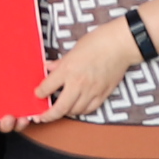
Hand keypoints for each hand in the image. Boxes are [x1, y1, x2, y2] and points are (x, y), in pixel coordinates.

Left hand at [23, 21, 139, 125]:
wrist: (120, 44)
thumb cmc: (98, 42)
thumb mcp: (73, 49)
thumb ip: (60, 63)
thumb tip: (49, 68)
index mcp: (68, 70)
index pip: (47, 88)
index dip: (39, 93)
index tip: (38, 94)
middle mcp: (78, 83)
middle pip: (60, 108)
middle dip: (48, 115)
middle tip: (42, 117)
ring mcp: (91, 91)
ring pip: (75, 111)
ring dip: (65, 112)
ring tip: (60, 110)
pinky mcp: (103, 94)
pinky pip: (90, 109)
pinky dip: (81, 111)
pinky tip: (77, 108)